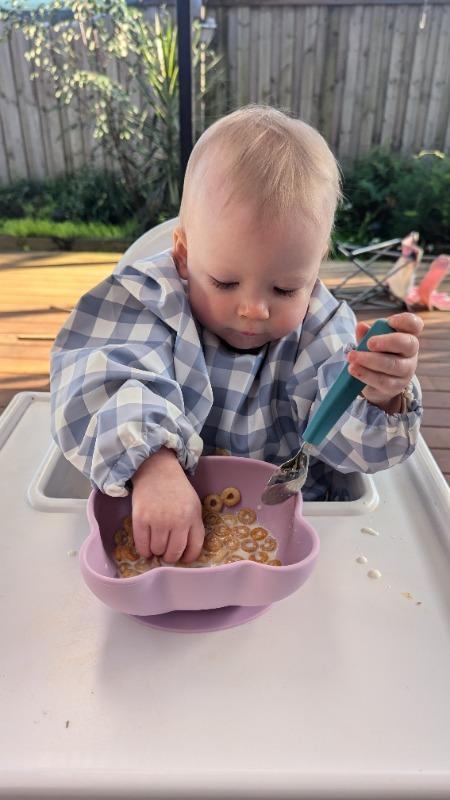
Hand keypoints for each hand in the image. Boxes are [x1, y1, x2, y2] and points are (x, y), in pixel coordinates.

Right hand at [131, 447, 204, 563]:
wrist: (157, 471)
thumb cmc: (177, 490)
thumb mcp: (194, 506)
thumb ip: (193, 527)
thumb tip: (186, 553)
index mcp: (193, 517)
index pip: (194, 548)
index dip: (188, 558)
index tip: (183, 558)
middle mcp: (177, 521)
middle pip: (174, 553)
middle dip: (170, 556)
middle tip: (166, 552)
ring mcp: (158, 520)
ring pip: (157, 550)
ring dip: (156, 551)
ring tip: (156, 544)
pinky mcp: (140, 518)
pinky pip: (142, 545)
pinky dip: (144, 551)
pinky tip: (146, 548)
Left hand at [346, 313, 423, 412]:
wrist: (375, 382)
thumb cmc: (376, 354)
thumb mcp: (370, 342)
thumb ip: (366, 334)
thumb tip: (361, 327)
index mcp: (406, 336)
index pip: (414, 325)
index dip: (405, 321)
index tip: (390, 321)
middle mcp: (410, 353)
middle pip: (408, 344)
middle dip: (387, 342)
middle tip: (369, 343)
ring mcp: (406, 371)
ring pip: (392, 365)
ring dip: (370, 360)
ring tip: (352, 357)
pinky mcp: (396, 387)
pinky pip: (382, 381)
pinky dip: (366, 374)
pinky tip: (353, 369)